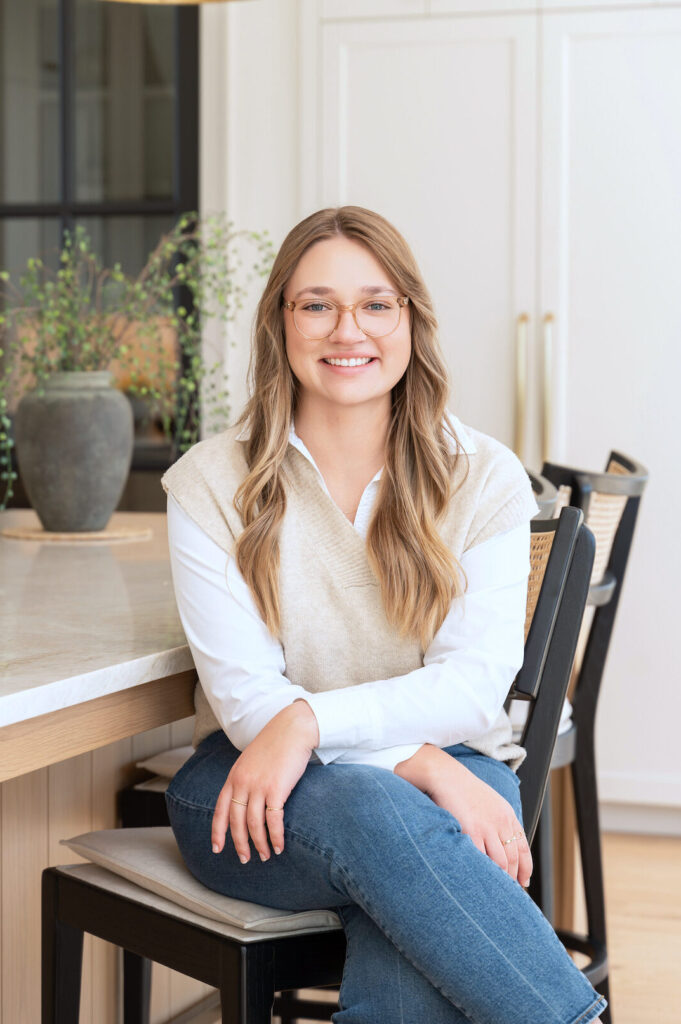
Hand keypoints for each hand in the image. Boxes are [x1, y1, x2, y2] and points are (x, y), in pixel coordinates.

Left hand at [211, 699, 319, 862]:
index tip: (217, 848)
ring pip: (253, 824)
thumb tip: (244, 801)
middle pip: (236, 822)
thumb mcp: (250, 760)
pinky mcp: (276, 789)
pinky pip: (273, 820)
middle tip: (245, 859)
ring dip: (259, 844)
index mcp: (234, 776)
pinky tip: (279, 846)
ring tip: (264, 855)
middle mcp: (242, 783)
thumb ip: (244, 779)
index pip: (220, 810)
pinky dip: (275, 836)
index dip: (217, 831)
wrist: (292, 728)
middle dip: (239, 844)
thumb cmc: (275, 744)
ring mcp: (259, 786)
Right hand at [395, 745, 531, 885]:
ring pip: (500, 863)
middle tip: (509, 895)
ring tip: (495, 894)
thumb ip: (497, 820)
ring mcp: (487, 827)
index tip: (524, 882)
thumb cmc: (462, 789)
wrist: (445, 775)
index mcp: (507, 815)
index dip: (525, 868)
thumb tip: (500, 842)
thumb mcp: (488, 801)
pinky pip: (481, 858)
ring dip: (499, 881)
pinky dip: (483, 872)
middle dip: (512, 879)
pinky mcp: (471, 831)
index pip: (522, 847)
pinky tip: (480, 882)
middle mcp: (501, 822)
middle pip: (512, 859)